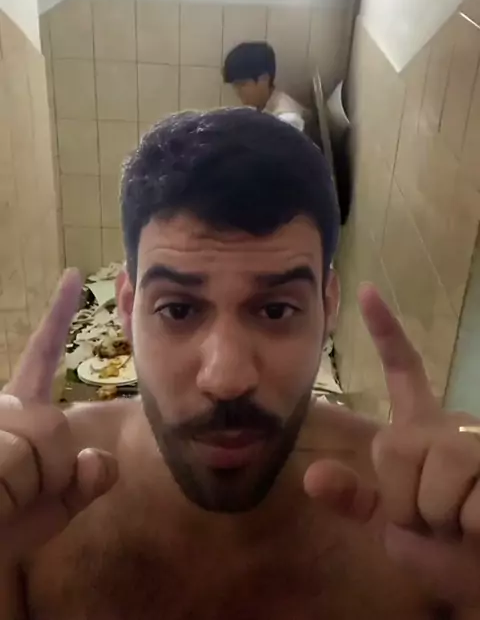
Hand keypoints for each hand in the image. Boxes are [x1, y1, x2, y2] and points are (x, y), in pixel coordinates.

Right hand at [0, 270, 116, 560]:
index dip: (59, 315)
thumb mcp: (55, 507)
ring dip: (35, 486)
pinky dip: (17, 494)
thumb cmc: (6, 530)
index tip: (75, 277)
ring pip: (45, 445)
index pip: (43, 355)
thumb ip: (83, 480)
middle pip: (56, 424)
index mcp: (18, 411)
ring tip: (1, 500)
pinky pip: (21, 463)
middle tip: (17, 495)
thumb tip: (100, 461)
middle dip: (51, 472)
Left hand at [305, 284, 479, 609]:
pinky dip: (470, 530)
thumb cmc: (444, 545)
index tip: (368, 290)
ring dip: (438, 518)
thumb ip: (355, 497)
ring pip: (431, 479)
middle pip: (392, 449)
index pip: (402, 370)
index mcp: (420, 430)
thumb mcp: (391, 524)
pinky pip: (468, 506)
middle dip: (403, 501)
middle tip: (432, 519)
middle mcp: (450, 425)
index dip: (386, 330)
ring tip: (460, 523)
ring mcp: (478, 443)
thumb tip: (311, 477)